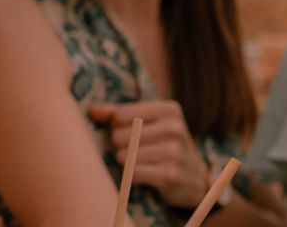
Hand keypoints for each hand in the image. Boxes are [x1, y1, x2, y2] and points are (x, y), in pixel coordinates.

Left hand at [89, 100, 208, 207]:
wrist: (194, 177)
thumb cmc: (165, 144)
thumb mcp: (149, 122)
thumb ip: (119, 113)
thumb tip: (92, 110)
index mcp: (168, 109)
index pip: (120, 115)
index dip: (116, 126)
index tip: (128, 132)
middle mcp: (173, 127)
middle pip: (119, 136)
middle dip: (120, 146)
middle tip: (134, 150)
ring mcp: (174, 151)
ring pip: (124, 156)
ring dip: (125, 163)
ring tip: (139, 162)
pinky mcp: (170, 175)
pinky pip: (133, 174)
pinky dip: (132, 176)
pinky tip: (144, 174)